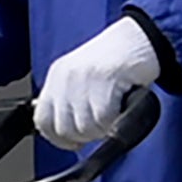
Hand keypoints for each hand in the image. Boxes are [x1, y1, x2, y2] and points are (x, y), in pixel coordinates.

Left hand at [34, 16, 161, 149]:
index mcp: (57, 76)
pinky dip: (115, 121)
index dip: (58, 138)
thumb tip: (67, 134)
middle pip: (64, 129)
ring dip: (103, 129)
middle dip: (85, 136)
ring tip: (114, 114)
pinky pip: (104, 119)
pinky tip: (121, 108)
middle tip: (101, 126)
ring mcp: (83, 78)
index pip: (42, 120)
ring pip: (85, 128)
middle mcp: (65, 76)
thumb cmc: (116, 61)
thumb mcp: (83, 79)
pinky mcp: (103, 80)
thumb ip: (70, 102)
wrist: (140, 38)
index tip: (74, 142)